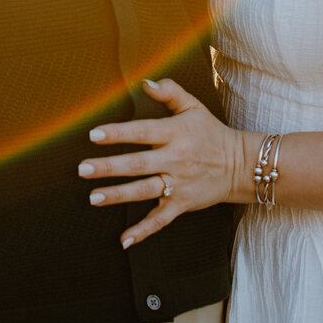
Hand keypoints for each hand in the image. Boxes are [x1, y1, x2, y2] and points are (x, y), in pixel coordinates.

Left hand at [79, 78, 248, 246]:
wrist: (239, 164)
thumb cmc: (211, 133)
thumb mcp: (193, 106)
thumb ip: (170, 91)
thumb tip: (145, 82)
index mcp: (175, 133)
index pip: (142, 132)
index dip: (118, 133)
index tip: (94, 135)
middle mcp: (175, 159)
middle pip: (137, 164)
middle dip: (108, 167)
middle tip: (83, 169)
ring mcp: (178, 184)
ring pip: (144, 190)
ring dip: (118, 195)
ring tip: (93, 197)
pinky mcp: (182, 204)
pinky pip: (161, 219)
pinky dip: (143, 231)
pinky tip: (125, 239)